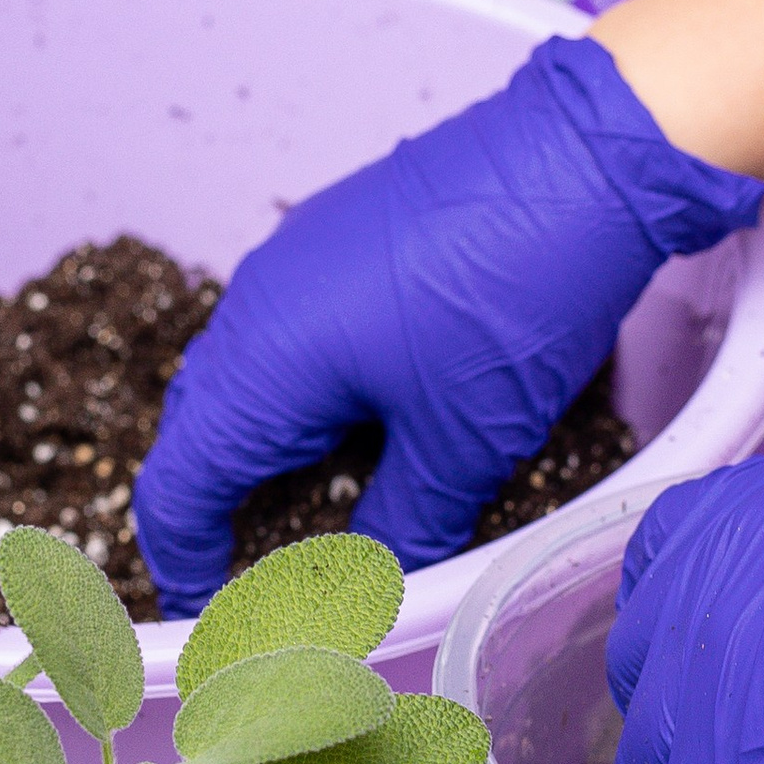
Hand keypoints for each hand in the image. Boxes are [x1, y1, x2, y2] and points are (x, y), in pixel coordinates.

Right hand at [132, 35, 763, 614]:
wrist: (586, 152)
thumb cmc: (516, 295)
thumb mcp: (465, 442)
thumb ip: (402, 522)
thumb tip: (367, 578)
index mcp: (264, 364)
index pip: (177, 486)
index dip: (186, 562)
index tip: (215, 611)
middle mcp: (256, 307)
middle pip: (198, 432)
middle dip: (221, 511)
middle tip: (271, 571)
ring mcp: (293, 262)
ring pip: (243, 379)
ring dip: (265, 450)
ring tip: (327, 506)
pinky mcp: (337, 238)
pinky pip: (284, 333)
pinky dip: (301, 395)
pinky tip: (366, 422)